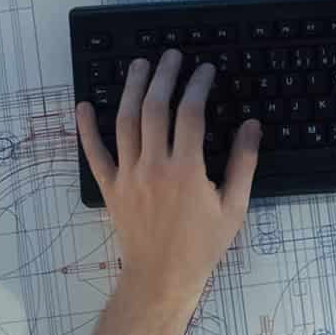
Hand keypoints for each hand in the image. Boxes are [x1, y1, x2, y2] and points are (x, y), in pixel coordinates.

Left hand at [74, 50, 261, 334]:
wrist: (162, 278)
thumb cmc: (202, 246)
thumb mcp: (234, 207)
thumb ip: (243, 163)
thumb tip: (251, 126)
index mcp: (187, 169)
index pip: (191, 113)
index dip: (198, 86)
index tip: (205, 70)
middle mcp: (154, 166)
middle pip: (155, 108)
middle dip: (164, 77)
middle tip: (172, 56)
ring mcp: (128, 176)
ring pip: (125, 122)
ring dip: (132, 89)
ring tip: (140, 65)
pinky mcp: (111, 188)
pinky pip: (94, 154)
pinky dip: (86, 129)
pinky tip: (83, 106)